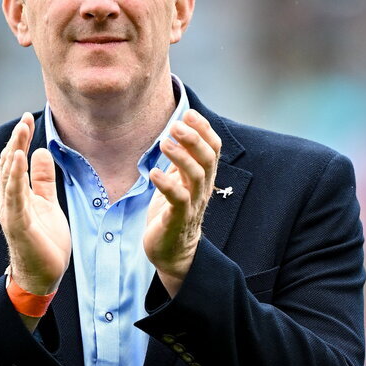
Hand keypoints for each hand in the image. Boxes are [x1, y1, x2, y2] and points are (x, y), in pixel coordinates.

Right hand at [0, 113, 71, 294]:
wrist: (43, 275)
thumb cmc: (44, 241)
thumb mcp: (48, 203)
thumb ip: (43, 179)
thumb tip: (40, 151)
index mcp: (15, 194)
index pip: (15, 161)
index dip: (20, 139)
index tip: (27, 117)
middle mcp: (8, 200)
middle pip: (10, 164)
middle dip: (16, 140)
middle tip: (24, 118)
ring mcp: (11, 212)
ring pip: (10, 176)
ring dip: (15, 152)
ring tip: (21, 131)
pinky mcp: (18, 224)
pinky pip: (15, 196)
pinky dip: (16, 176)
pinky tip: (19, 158)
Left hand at [144, 109, 221, 296]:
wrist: (171, 251)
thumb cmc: (171, 214)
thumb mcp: (177, 181)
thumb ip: (180, 160)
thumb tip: (178, 131)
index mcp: (202, 178)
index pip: (213, 149)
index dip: (204, 130)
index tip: (188, 114)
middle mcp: (201, 190)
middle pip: (208, 159)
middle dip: (194, 139)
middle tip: (175, 125)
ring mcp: (192, 205)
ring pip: (196, 177)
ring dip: (181, 157)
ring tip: (164, 143)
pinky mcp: (177, 219)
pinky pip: (177, 200)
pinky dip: (166, 184)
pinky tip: (153, 173)